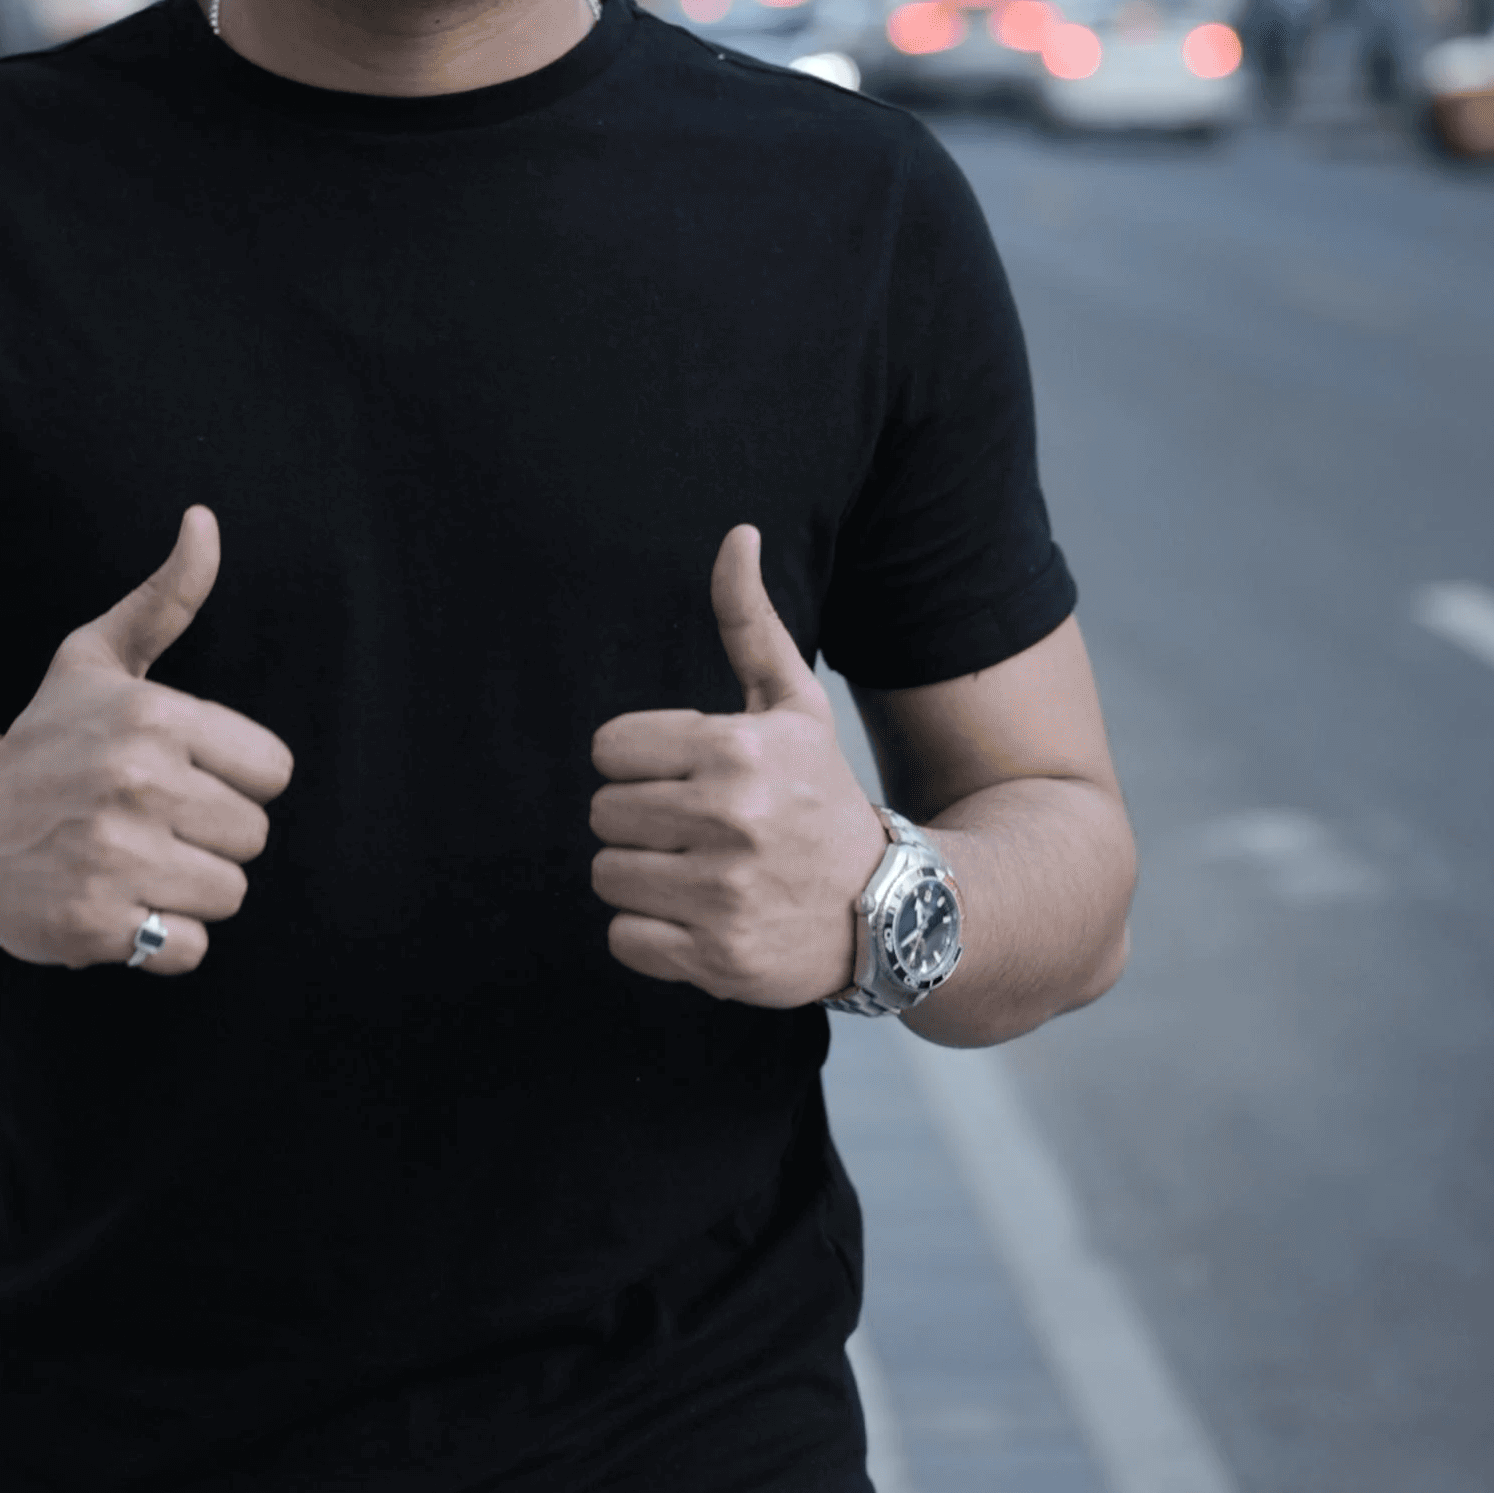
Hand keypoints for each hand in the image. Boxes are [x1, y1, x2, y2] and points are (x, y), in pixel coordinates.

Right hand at [0, 509, 291, 975]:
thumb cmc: (43, 745)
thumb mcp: (93, 661)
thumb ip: (165, 598)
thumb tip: (205, 520)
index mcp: (153, 718)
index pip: (273, 771)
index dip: (234, 780)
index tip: (185, 778)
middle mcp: (137, 784)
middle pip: (253, 836)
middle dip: (210, 838)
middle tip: (152, 826)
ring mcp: (116, 857)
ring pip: (229, 894)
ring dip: (189, 890)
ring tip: (137, 865)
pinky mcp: (97, 925)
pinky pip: (188, 948)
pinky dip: (162, 942)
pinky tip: (123, 909)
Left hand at [589, 527, 882, 1006]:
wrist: (890, 908)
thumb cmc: (821, 795)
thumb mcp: (794, 705)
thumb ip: (750, 621)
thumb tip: (737, 533)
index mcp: (736, 750)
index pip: (609, 749)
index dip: (642, 762)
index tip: (686, 775)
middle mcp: (730, 820)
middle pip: (603, 813)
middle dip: (641, 820)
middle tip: (696, 828)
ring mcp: (723, 895)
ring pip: (608, 875)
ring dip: (644, 877)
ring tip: (700, 872)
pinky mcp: (717, 958)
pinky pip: (625, 939)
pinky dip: (654, 935)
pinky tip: (702, 918)